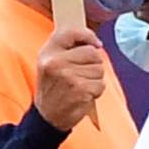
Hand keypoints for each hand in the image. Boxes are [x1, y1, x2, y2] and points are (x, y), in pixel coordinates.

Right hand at [30, 15, 113, 130]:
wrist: (47, 116)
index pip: (71, 32)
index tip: (95, 44)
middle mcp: (55, 63)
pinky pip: (101, 85)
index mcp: (47, 53)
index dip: (88, 35)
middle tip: (80, 75)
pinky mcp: (79, 90)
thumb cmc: (54, 88)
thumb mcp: (51, 63)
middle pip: (92, 52)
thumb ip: (68, 48)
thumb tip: (95, 43)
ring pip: (99, 69)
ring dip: (94, 79)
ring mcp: (67, 76)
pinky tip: (82, 95)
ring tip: (79, 86)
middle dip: (93, 64)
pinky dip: (96, 91)